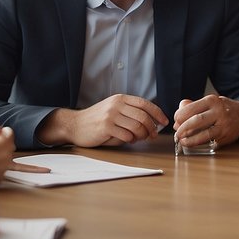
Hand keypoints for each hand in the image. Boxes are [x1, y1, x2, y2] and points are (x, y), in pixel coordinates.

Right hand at [0, 122, 37, 182]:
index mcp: (1, 139)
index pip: (8, 133)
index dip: (1, 134)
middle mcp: (6, 152)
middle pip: (10, 146)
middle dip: (2, 145)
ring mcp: (5, 165)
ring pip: (9, 158)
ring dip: (3, 156)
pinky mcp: (1, 176)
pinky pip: (11, 172)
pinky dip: (32, 170)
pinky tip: (47, 171)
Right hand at [43, 95, 167, 146]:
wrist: (75, 124)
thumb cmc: (97, 119)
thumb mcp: (114, 109)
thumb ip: (130, 112)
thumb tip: (152, 122)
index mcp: (121, 98)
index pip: (145, 104)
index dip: (158, 113)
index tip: (164, 122)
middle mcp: (117, 104)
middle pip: (143, 117)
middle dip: (152, 128)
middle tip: (153, 135)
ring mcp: (111, 115)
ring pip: (137, 127)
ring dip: (142, 135)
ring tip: (139, 138)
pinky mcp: (106, 127)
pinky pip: (126, 135)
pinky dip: (131, 139)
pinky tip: (128, 140)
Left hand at [173, 95, 238, 147]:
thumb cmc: (223, 108)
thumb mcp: (210, 102)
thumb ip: (193, 105)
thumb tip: (178, 113)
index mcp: (212, 101)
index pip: (191, 108)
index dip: (179, 116)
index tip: (176, 120)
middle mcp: (219, 112)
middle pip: (196, 121)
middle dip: (183, 128)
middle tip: (177, 133)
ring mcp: (224, 125)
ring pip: (204, 134)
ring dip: (190, 140)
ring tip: (182, 141)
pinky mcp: (226, 136)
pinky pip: (209, 141)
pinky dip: (199, 143)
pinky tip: (193, 143)